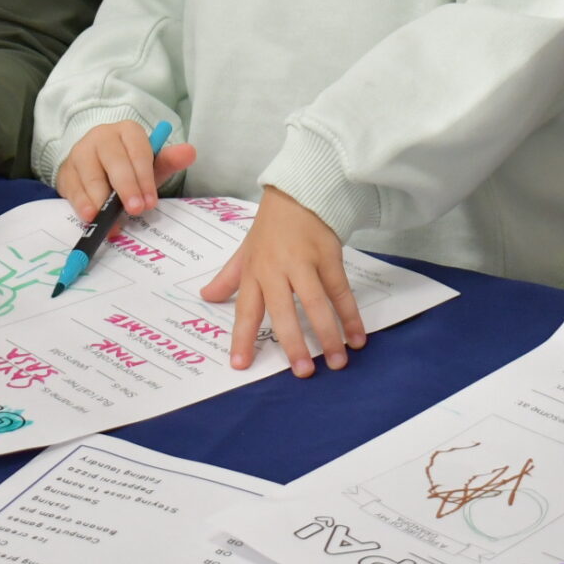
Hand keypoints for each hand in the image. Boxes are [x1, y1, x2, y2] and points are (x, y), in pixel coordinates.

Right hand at [55, 120, 199, 223]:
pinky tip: (89, 215)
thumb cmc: (128, 165)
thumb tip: (190, 152)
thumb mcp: (150, 164)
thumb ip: (169, 160)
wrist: (95, 164)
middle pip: (114, 161)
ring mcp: (81, 152)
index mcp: (127, 131)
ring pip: (91, 175)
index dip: (144, 178)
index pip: (138, 152)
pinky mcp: (66, 171)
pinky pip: (73, 187)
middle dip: (126, 188)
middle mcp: (102, 136)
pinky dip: (81, 203)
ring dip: (101, 199)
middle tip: (136, 210)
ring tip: (108, 218)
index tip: (150, 202)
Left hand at [199, 188, 365, 378]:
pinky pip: (341, 291)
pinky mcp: (329, 256)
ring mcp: (304, 263)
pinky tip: (357, 337)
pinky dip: (350, 315)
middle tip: (303, 372)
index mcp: (254, 271)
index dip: (242, 337)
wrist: (300, 191)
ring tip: (337, 361)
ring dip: (327, 334)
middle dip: (293, 343)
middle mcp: (276, 269)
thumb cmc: (271, 227)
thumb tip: (205, 297)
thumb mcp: (245, 250)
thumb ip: (228, 277)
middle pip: (284, 311)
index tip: (240, 365)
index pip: (246, 309)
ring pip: (316, 303)